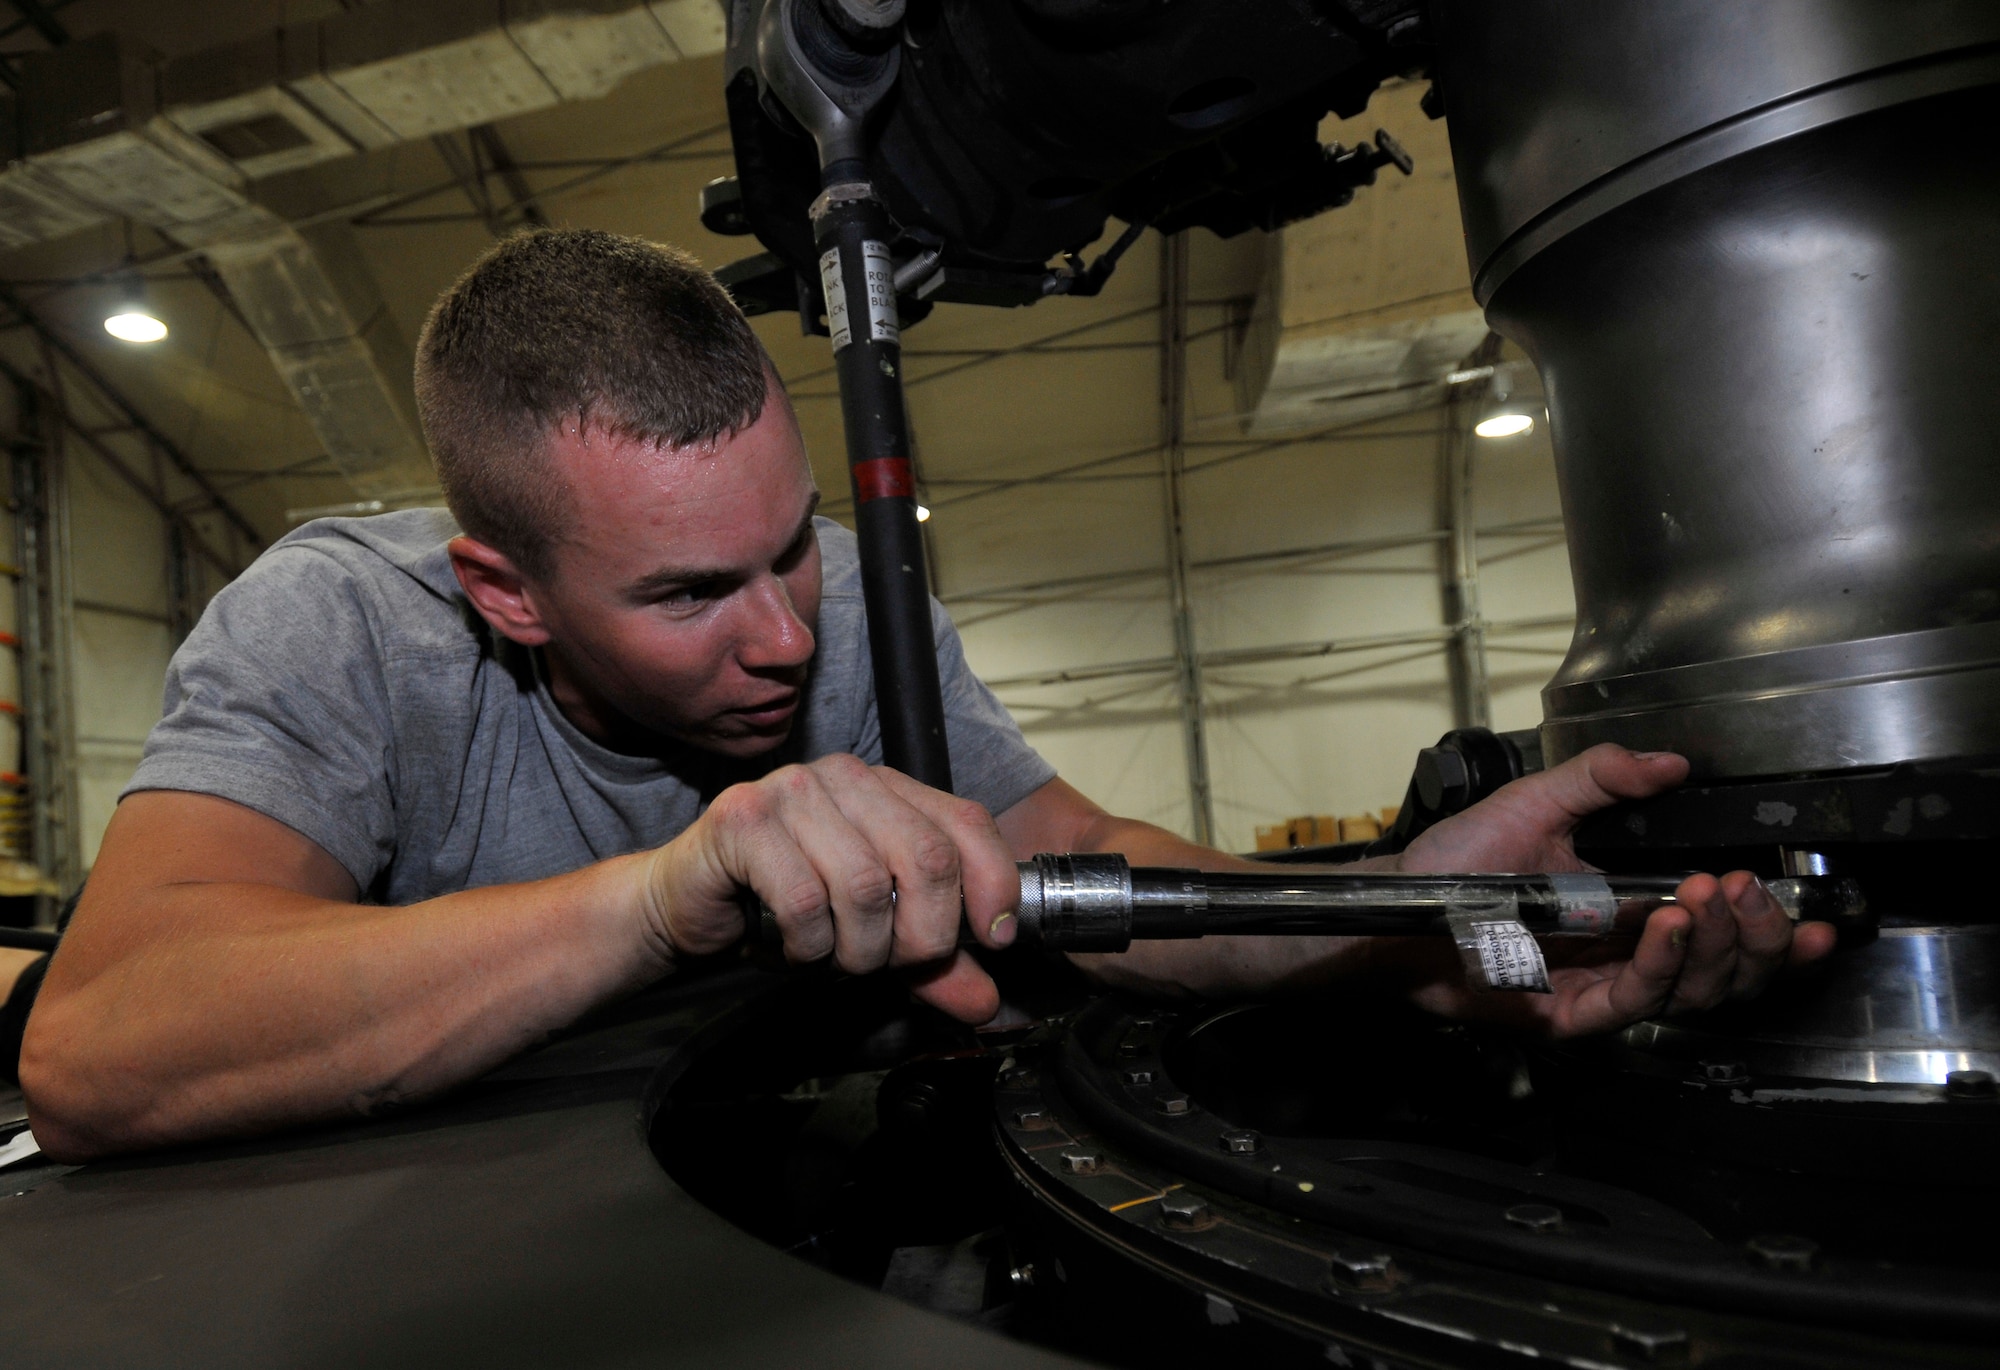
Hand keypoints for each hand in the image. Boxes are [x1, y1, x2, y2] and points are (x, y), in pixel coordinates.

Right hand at [641, 754, 1018, 1023]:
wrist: (684, 903)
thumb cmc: (782, 908)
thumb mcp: (874, 937)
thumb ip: (933, 963)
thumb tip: (986, 1002)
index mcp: (886, 787)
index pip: (967, 823)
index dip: (992, 885)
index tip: (994, 940)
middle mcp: (844, 777)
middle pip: (927, 856)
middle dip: (924, 934)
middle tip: (898, 963)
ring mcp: (792, 791)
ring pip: (865, 885)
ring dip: (859, 948)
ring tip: (836, 955)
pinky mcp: (743, 819)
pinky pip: (805, 900)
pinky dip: (809, 945)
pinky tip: (796, 945)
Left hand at [1398, 743, 1836, 1036]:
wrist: (1401, 900)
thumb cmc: (1458, 859)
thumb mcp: (1539, 800)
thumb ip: (1604, 778)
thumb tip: (1671, 762)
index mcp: (1634, 908)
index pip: (1723, 929)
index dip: (1771, 923)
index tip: (1798, 902)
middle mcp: (1629, 955)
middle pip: (1727, 970)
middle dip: (1757, 935)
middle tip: (1752, 893)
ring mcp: (1603, 987)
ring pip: (1694, 990)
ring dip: (1717, 944)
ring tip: (1714, 897)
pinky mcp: (1573, 1014)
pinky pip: (1637, 998)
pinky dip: (1663, 962)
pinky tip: (1672, 923)